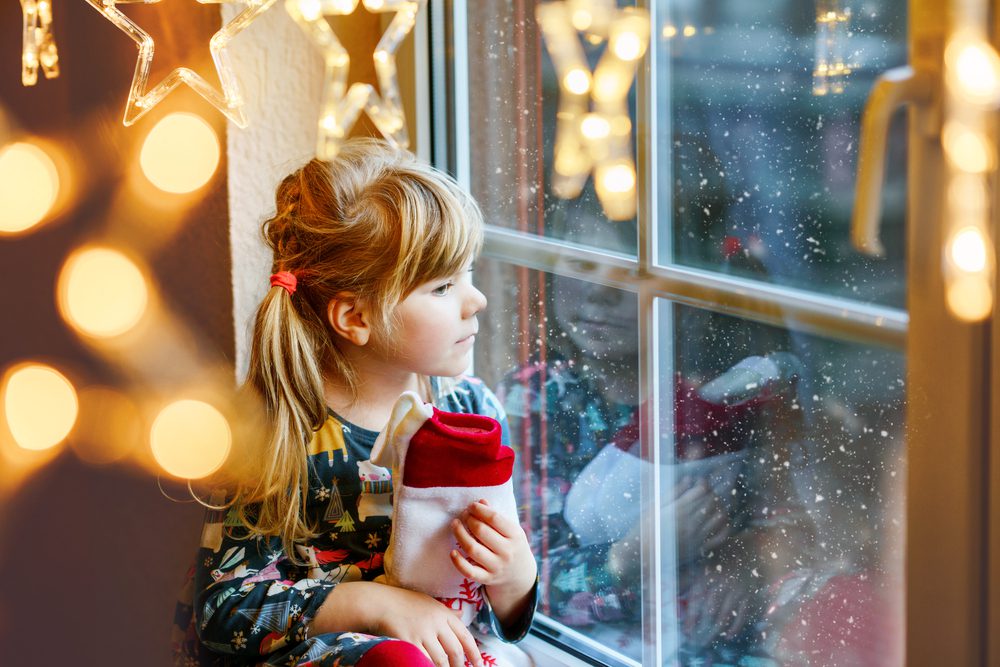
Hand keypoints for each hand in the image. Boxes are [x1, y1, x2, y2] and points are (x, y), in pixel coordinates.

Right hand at [311, 581, 482, 666]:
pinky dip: (428, 666)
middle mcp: (436, 623)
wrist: (379, 602)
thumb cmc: (403, 602)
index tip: (479, 664)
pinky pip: (423, 660)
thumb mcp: (428, 602)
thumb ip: (445, 613)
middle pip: (455, 651)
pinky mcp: (408, 642)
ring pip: (441, 660)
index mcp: (443, 613)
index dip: (475, 653)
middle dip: (460, 666)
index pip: (465, 636)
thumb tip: (462, 619)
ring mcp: (422, 633)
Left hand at [450, 499, 535, 589]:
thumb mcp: (512, 530)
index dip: (480, 510)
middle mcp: (507, 552)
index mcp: (515, 536)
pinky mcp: (487, 578)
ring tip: (455, 524)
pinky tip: (452, 552)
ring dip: (460, 534)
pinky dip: (459, 562)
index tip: (472, 506)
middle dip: (469, 519)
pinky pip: (470, 572)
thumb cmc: (512, 546)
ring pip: (473, 549)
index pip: (494, 518)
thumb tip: (481, 502)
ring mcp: (496, 567)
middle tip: (463, 514)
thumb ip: (497, 516)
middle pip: (481, 531)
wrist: (520, 575)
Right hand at [609, 476, 731, 579]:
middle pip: (712, 502)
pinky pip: (719, 537)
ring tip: (713, 505)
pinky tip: (721, 521)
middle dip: (711, 494)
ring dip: (719, 508)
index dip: (703, 483)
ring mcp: (696, 536)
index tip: (700, 481)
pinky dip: (724, 527)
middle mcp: (690, 522)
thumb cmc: (645, 528)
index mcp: (678, 509)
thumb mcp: (655, 506)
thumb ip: (674, 492)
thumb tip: (689, 479)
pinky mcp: (699, 549)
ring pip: (719, 517)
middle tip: (706, 493)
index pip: (701, 490)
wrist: (641, 553)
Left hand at [679, 563, 750, 648]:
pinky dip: (736, 626)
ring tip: (707, 641)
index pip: (696, 598)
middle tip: (694, 641)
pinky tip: (729, 636)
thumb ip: (687, 577)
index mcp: (708, 573)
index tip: (685, 629)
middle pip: (709, 609)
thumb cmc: (721, 557)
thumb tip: (671, 589)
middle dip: (700, 626)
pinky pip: (742, 614)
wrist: (750, 549)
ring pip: (724, 614)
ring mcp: (736, 589)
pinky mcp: (748, 595)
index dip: (690, 615)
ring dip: (715, 630)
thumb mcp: (702, 563)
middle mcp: (722, 582)